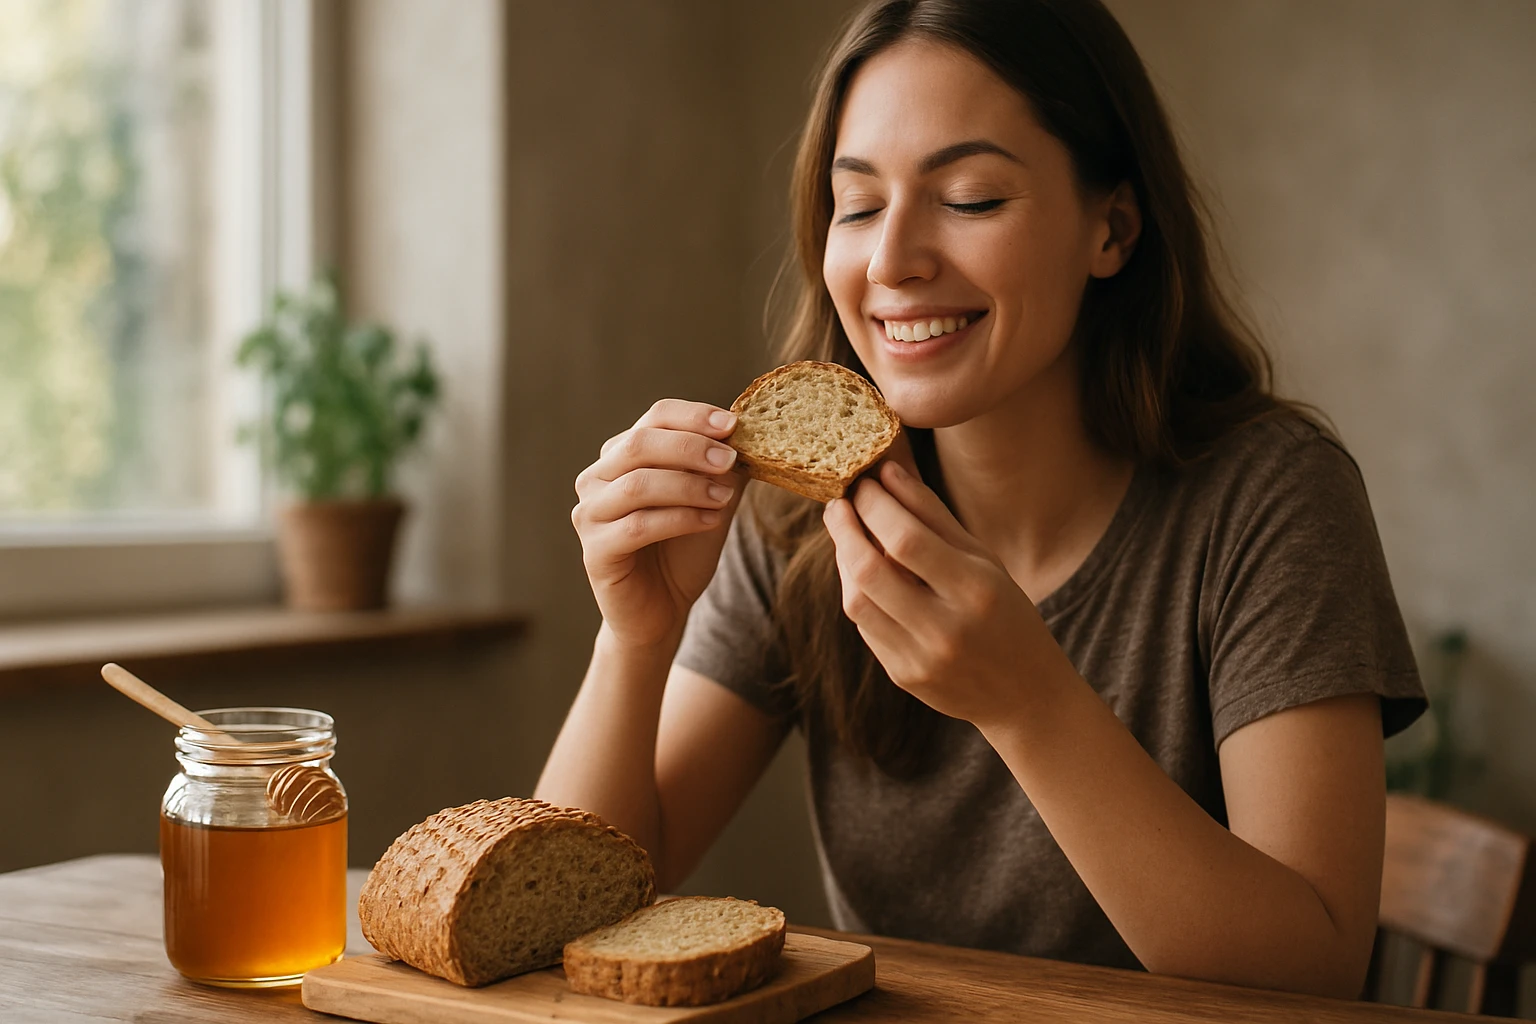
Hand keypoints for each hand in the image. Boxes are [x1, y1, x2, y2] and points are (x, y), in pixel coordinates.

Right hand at [573, 400, 747, 650]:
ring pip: (637, 484)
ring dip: (688, 486)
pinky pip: (637, 526)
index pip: (654, 418)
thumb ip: (724, 468)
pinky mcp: (594, 551)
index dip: (693, 416)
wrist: (662, 610)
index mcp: (621, 456)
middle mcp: (596, 478)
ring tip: (724, 498)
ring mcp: (589, 514)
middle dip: (690, 448)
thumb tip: (751, 433)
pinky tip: (710, 521)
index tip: (733, 424)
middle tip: (729, 460)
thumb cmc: (683, 550)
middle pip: (639, 444)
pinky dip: (679, 519)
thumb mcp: (712, 500)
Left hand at [821, 460, 1066, 728]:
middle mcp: (946, 628)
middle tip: (838, 504)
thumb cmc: (1008, 613)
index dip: (875, 506)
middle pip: (870, 570)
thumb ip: (934, 514)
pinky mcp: (902, 676)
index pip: (907, 539)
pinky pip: (863, 626)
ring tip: (847, 535)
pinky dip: (857, 592)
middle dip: (845, 529)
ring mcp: (920, 658)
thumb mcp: (985, 559)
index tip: (862, 483)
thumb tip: (887, 472)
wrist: (1024, 695)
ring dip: (843, 561)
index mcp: (976, 590)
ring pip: (856, 601)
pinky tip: (863, 573)